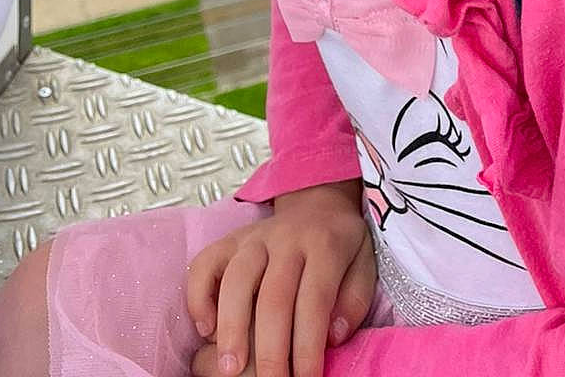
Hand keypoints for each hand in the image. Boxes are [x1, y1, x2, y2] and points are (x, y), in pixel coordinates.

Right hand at [186, 181, 375, 376]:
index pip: (314, 299)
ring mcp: (254, 238)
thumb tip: (334, 336)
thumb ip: (355, 299)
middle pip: (273, 295)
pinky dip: (200, 296)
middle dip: (269, 348)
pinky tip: (205, 329)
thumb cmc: (340, 247)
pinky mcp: (229, 240)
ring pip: (236, 280)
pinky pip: (205, 263)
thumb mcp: (364, 264)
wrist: (317, 204)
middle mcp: (286, 239)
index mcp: (324, 245)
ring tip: (231, 369)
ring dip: (232, 327)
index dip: (308, 345)